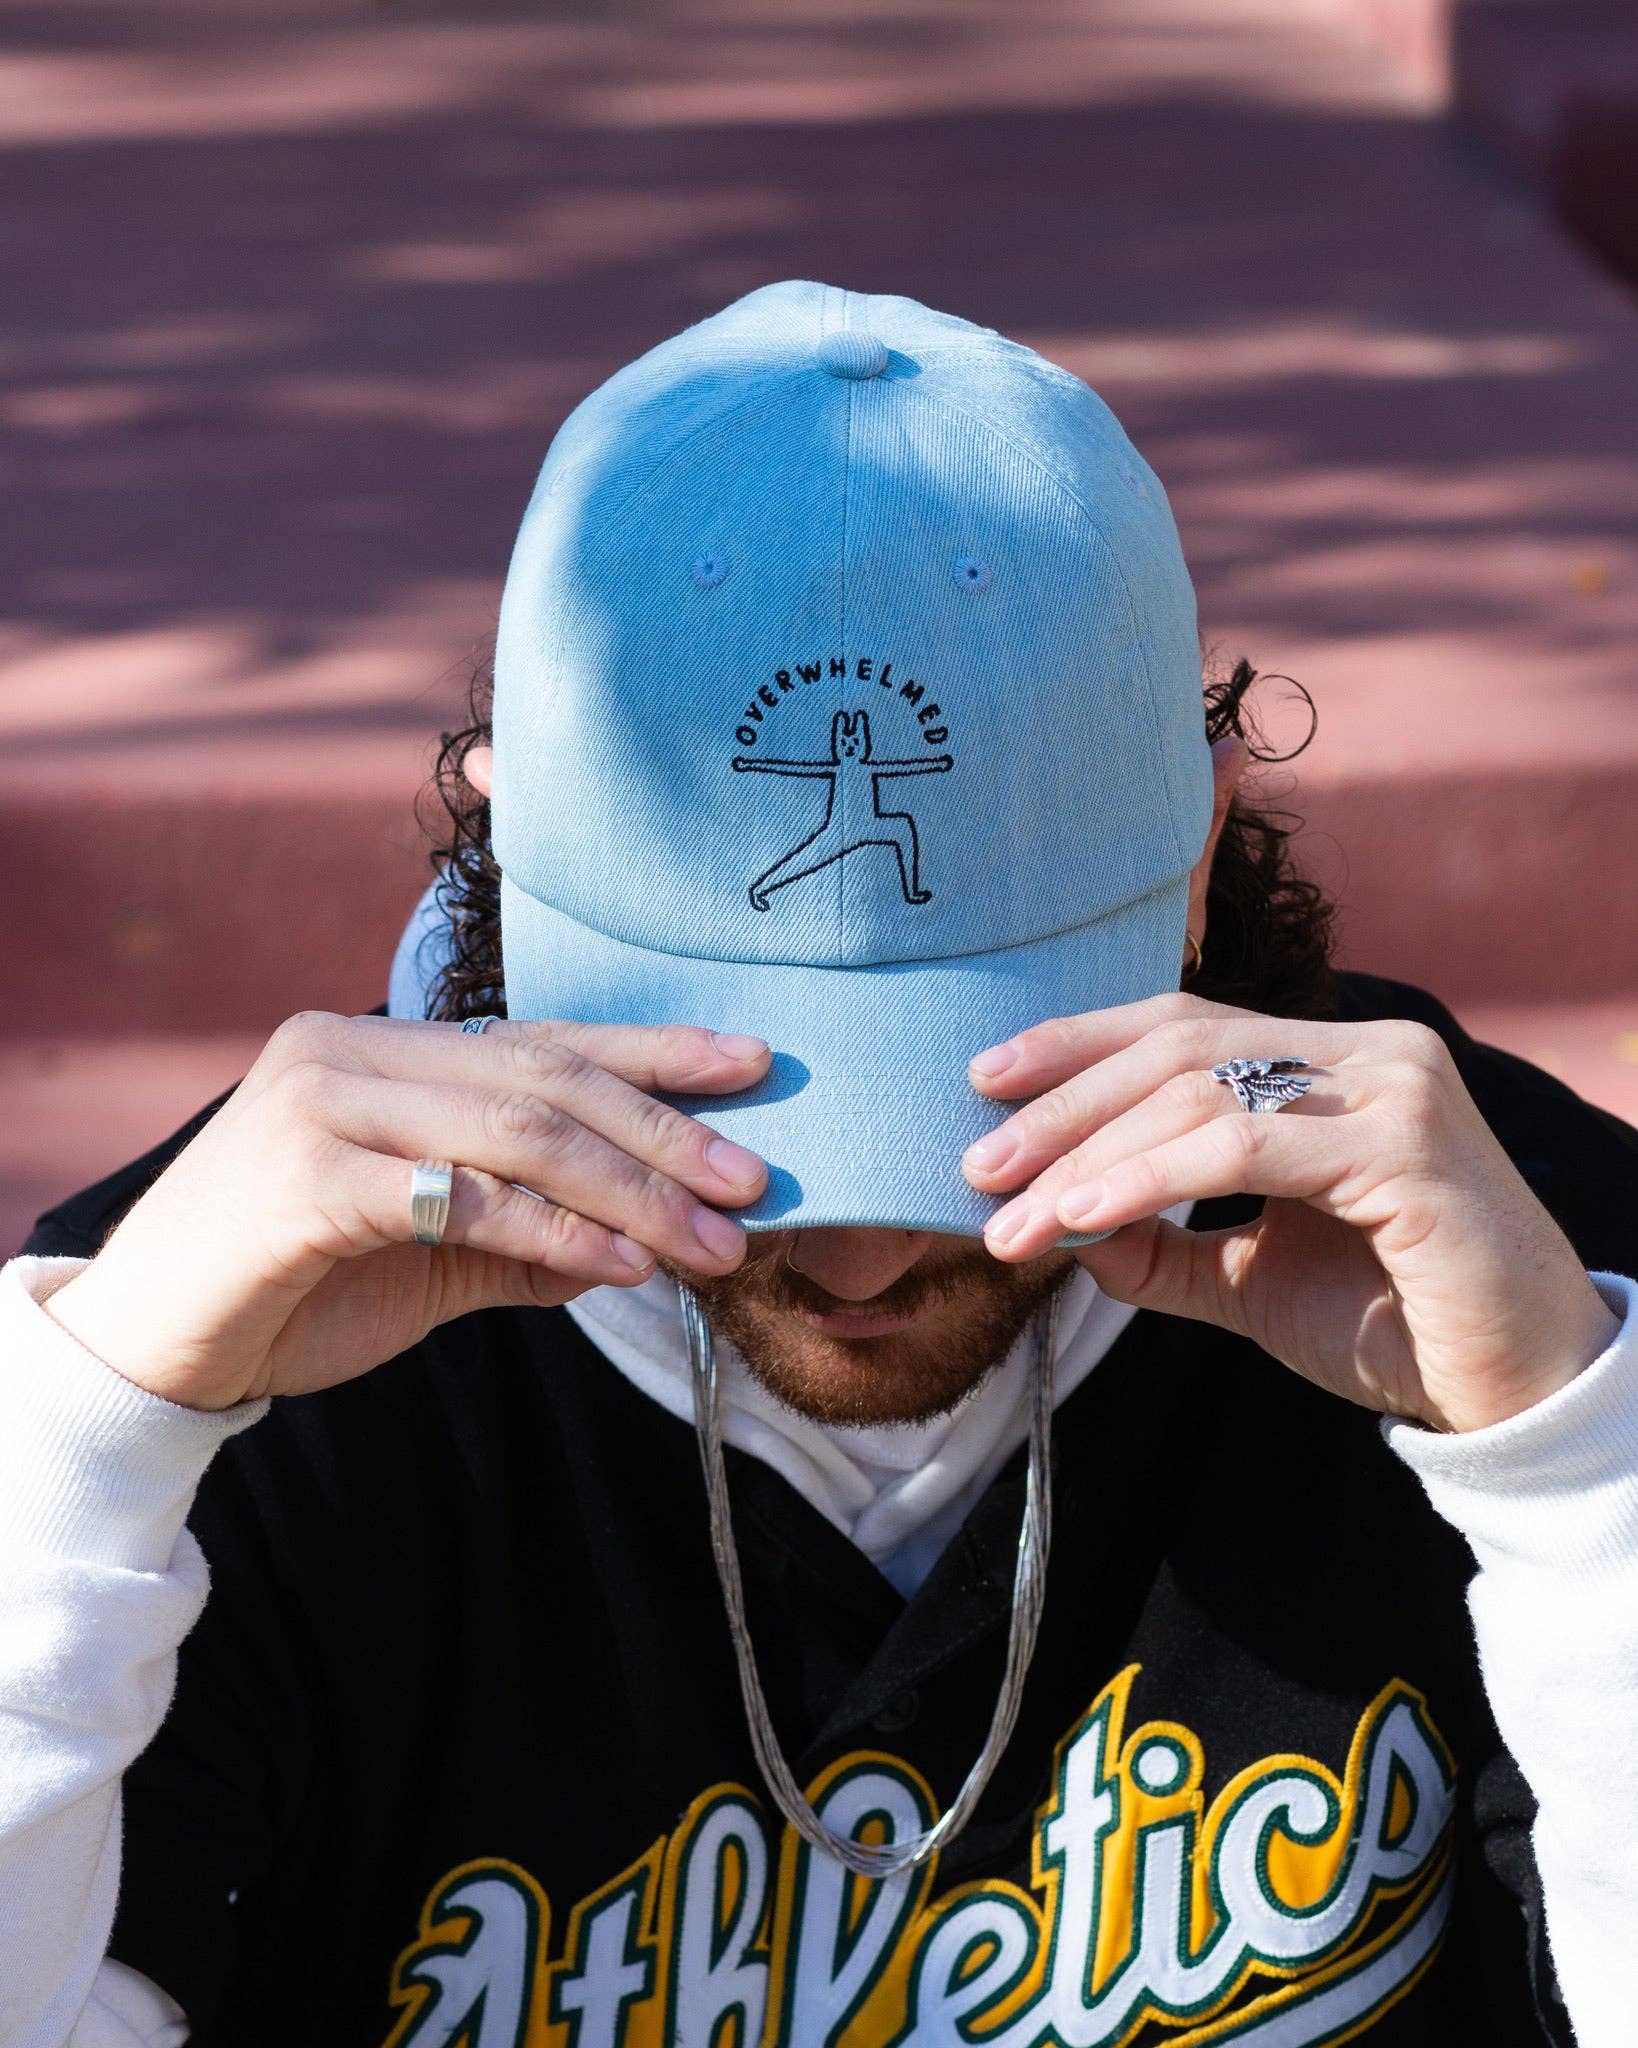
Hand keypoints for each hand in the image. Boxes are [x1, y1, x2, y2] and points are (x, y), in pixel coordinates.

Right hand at [45, 1013, 769, 1411]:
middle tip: (755, 1178)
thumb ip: (526, 1232)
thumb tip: (645, 1235)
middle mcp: (349, 1049)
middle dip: (665, 1131)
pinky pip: (461, 1197)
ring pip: (517, 1131)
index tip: (751, 1064)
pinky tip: (623, 1266)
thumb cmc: (291, 1288)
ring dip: (633, 1191)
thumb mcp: (431, 1256)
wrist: (151, 1349)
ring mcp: (321, 1103)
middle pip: (544, 1080)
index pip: (541, 1039)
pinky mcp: (305, 1176)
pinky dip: (554, 1231)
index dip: (652, 1051)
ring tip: (715, 1239)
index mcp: (381, 1045)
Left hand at [963, 994, 1619, 1433]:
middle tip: (973, 1161)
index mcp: (1332, 1059)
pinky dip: (1148, 1178)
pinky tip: (1081, 1216)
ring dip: (1085, 1154)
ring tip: (1009, 1216)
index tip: (983, 1082)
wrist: (1516, 1393)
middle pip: (1179, 1046)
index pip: (1183, 1024)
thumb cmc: (1392, 1321)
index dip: (1078, 1044)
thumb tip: (1055, 1224)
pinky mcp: (1406, 1147)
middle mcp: (1367, 1052)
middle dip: (1062, 1103)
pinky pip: (1245, 1148)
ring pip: (1200, 1092)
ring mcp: (1393, 1088)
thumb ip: (1160, 1245)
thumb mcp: (1249, 1275)